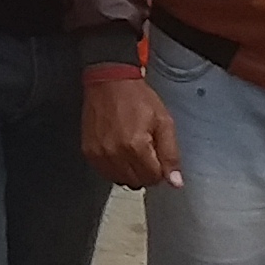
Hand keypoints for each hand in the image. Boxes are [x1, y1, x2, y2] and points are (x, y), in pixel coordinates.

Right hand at [81, 69, 182, 188]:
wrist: (109, 82)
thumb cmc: (137, 98)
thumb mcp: (164, 122)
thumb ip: (170, 155)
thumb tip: (175, 182)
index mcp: (136, 146)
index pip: (153, 178)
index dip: (160, 170)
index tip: (158, 156)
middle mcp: (115, 153)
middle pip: (137, 182)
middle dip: (145, 172)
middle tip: (146, 152)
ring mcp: (99, 153)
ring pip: (120, 180)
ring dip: (129, 171)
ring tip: (131, 150)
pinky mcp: (88, 151)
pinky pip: (105, 172)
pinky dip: (114, 167)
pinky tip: (118, 150)